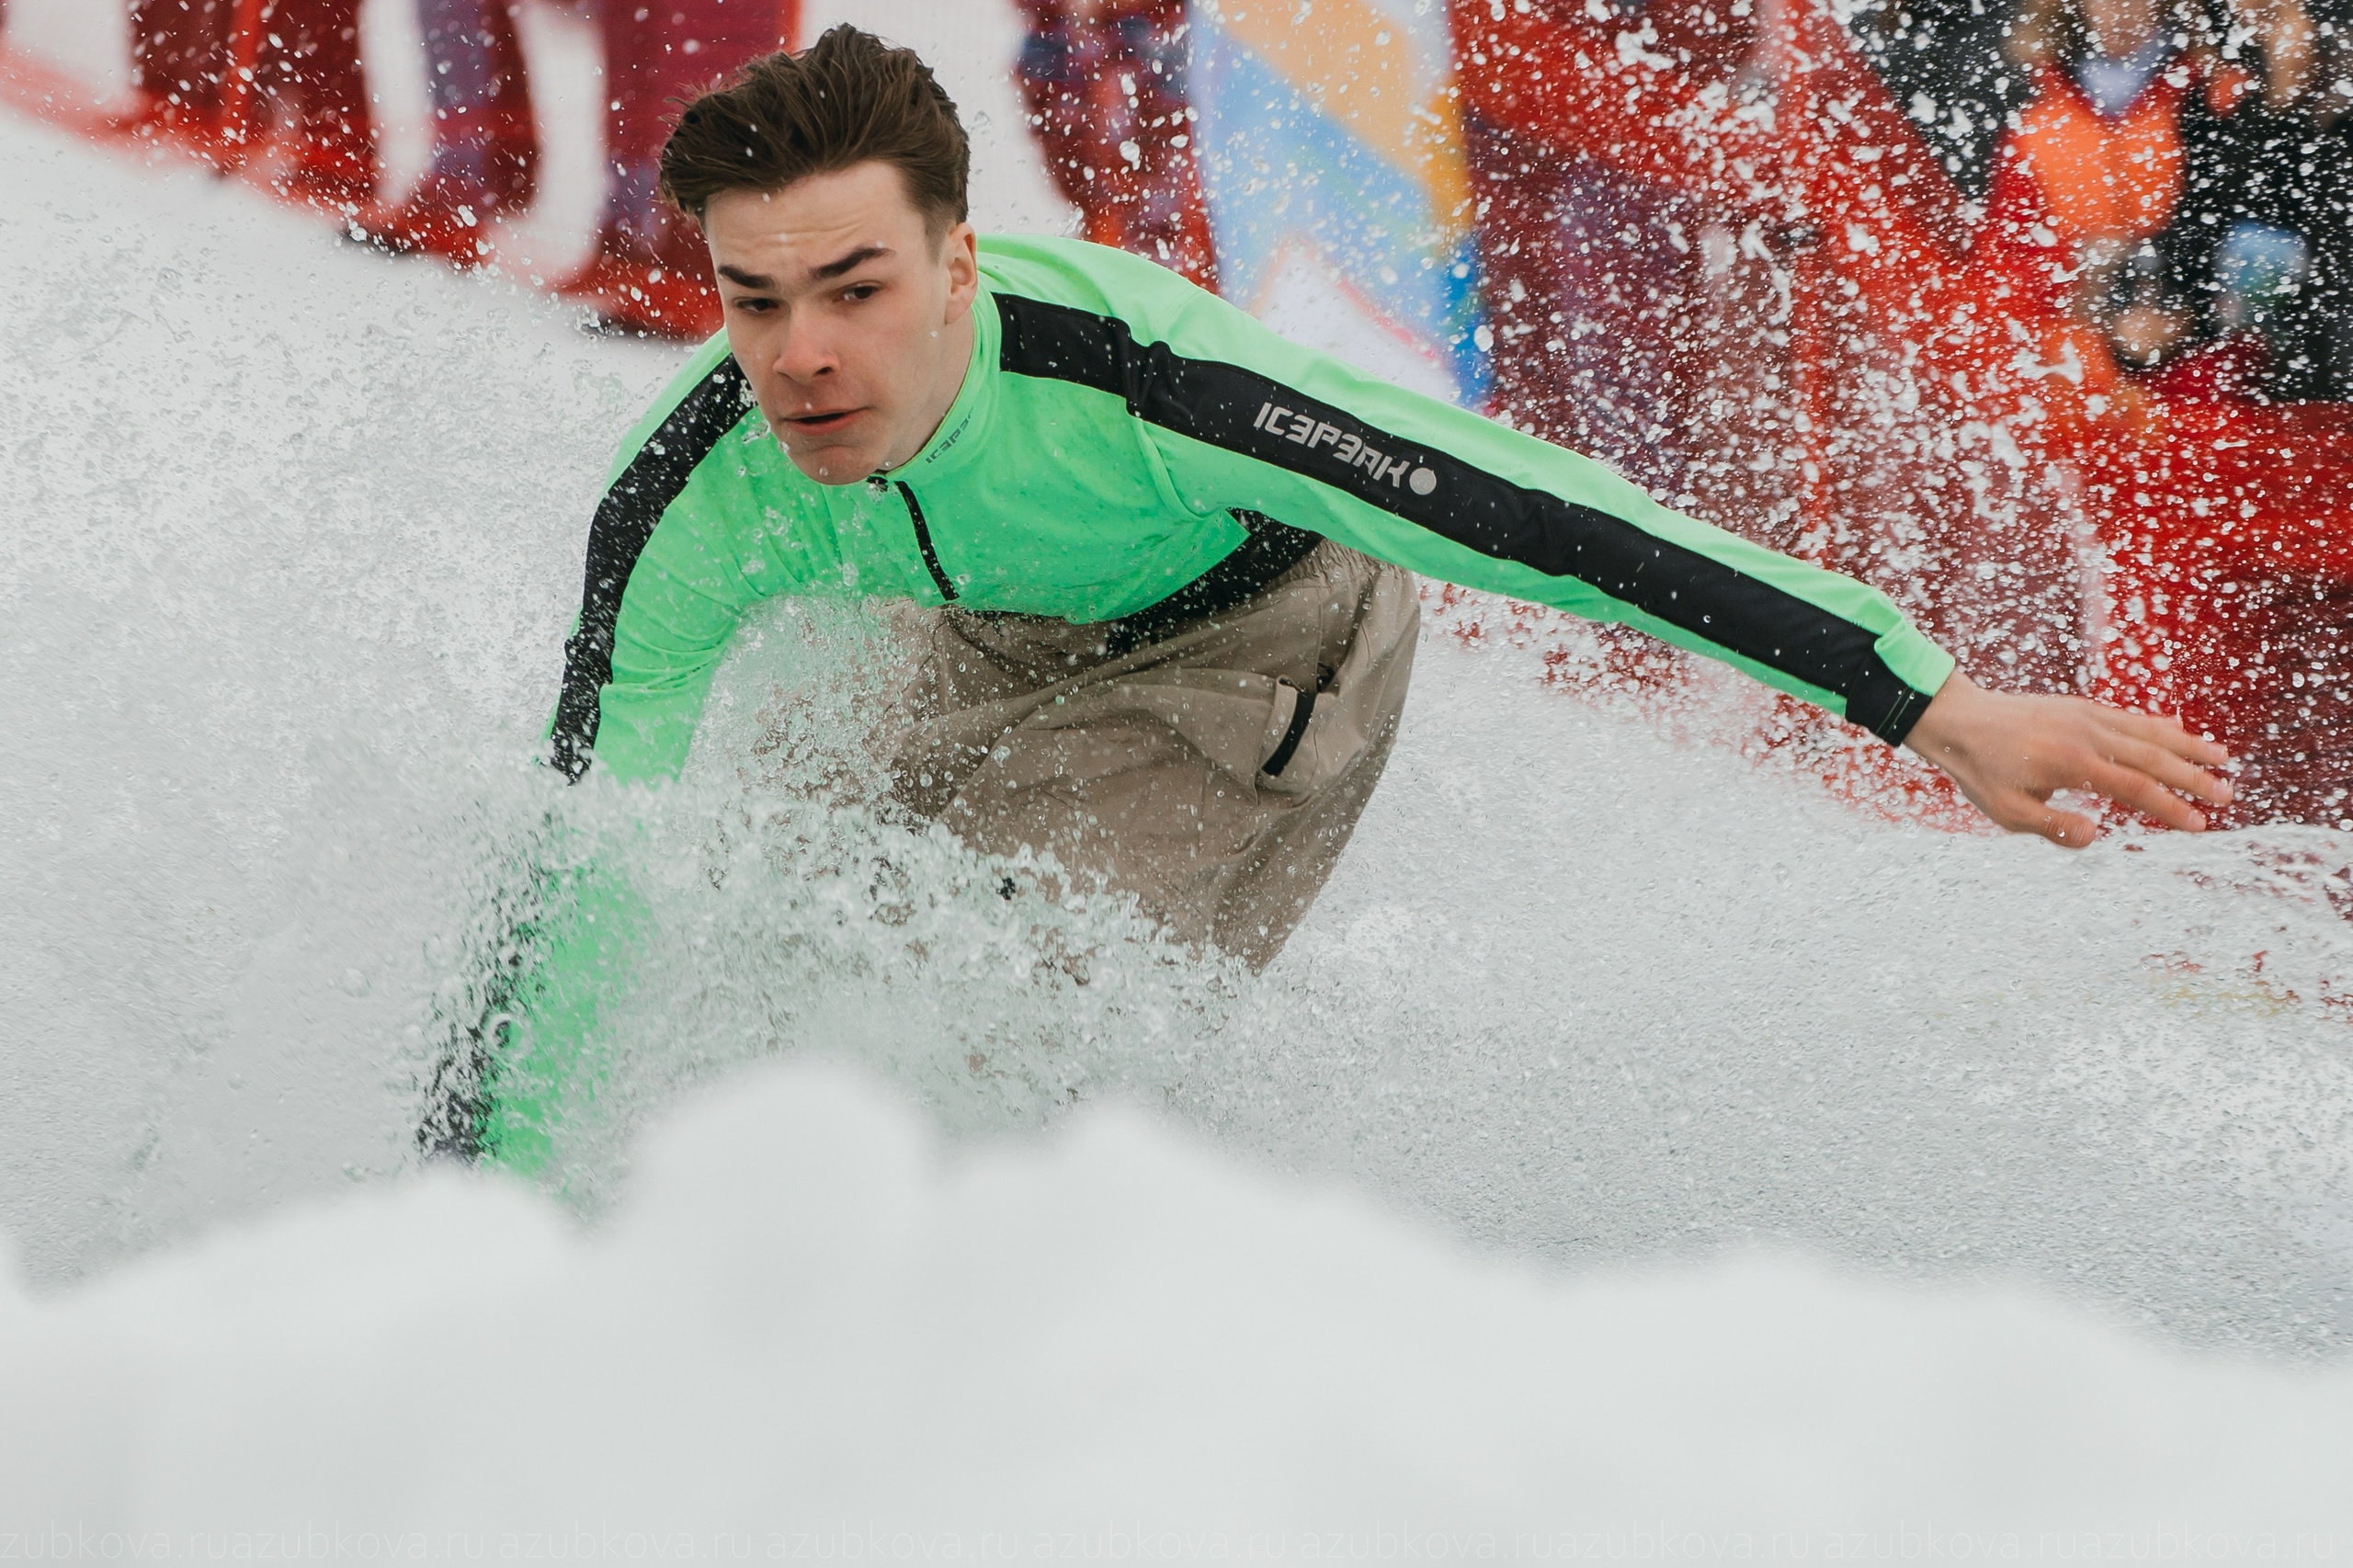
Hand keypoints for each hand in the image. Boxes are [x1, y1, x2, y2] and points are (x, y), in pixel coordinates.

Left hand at [1902, 671, 2233, 847]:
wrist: (1959, 720)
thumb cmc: (1981, 771)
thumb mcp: (2006, 811)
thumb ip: (2051, 826)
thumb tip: (2096, 836)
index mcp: (2071, 763)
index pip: (2134, 788)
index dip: (2170, 807)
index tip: (2200, 825)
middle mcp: (2087, 734)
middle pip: (2152, 757)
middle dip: (2193, 777)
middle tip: (2228, 796)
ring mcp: (2087, 716)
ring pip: (2148, 731)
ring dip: (2188, 745)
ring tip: (2223, 758)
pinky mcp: (2081, 707)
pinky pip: (2129, 717)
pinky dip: (2158, 725)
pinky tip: (2180, 730)